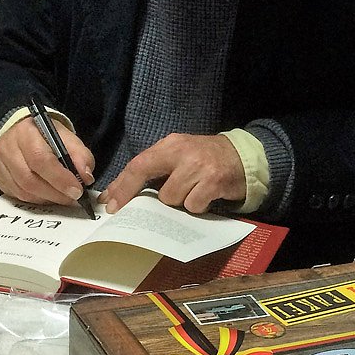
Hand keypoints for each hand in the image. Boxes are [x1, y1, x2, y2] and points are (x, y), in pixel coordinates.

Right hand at [0, 115, 94, 205]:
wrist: (21, 132)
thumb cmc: (45, 135)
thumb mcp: (66, 136)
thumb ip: (79, 154)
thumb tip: (86, 177)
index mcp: (26, 132)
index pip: (40, 159)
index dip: (60, 178)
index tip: (77, 190)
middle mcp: (7, 148)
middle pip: (29, 179)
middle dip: (55, 193)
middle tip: (73, 198)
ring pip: (23, 191)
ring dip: (47, 198)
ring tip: (63, 197)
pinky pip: (17, 196)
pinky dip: (36, 200)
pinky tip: (49, 196)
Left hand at [99, 133, 244, 214]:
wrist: (244, 157)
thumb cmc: (207, 159)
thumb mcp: (180, 155)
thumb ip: (155, 169)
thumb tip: (120, 193)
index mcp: (171, 144)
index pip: (138, 164)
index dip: (121, 186)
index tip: (110, 204)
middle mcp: (183, 152)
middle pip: (150, 180)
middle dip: (142, 198)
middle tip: (140, 209)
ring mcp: (199, 167)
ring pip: (171, 198)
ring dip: (179, 202)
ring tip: (192, 193)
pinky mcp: (214, 181)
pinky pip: (193, 205)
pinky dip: (197, 206)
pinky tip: (205, 198)